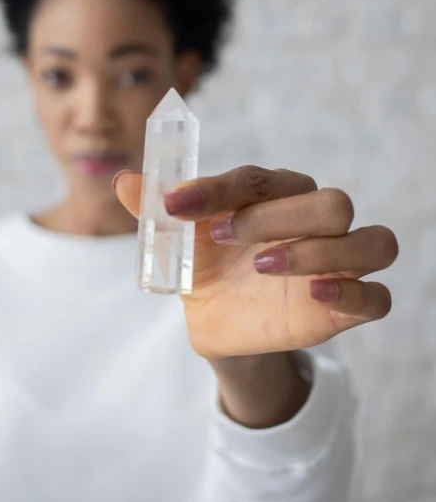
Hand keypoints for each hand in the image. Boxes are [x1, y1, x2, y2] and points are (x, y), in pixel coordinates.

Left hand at [114, 166, 397, 359]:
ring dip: (322, 250)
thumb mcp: (178, 243)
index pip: (260, 178)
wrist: (220, 322)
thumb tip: (123, 180)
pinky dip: (354, 293)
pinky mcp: (348, 305)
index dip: (218, 189)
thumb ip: (156, 209)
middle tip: (226, 237)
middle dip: (278, 216)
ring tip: (264, 265)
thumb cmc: (207, 269)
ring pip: (371, 241)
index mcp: (275, 195)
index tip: (175, 206)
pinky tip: (315, 295)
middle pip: (330, 201)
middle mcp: (313, 220)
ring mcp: (337, 262)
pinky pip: (378, 297)